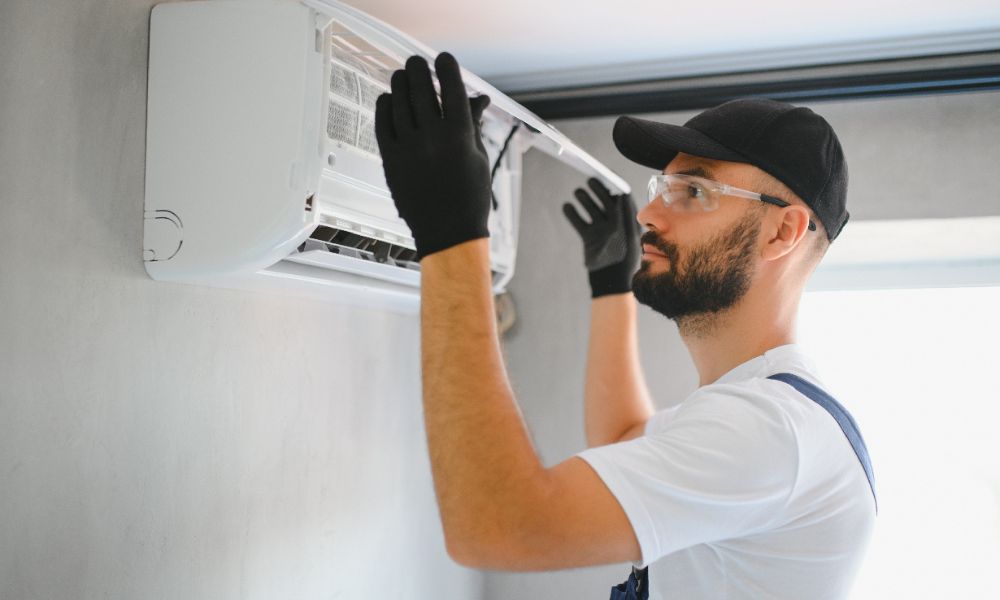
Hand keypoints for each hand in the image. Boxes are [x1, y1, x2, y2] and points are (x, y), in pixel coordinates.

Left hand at [374, 53, 491, 260]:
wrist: (448, 232)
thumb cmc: (469, 197)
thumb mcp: (479, 158)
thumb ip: (472, 124)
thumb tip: (478, 99)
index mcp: (460, 136)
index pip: (452, 88)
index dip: (446, 67)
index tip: (443, 59)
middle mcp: (433, 139)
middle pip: (421, 89)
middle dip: (419, 69)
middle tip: (417, 62)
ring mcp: (409, 149)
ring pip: (399, 103)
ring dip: (400, 83)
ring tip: (402, 75)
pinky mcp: (391, 160)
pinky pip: (383, 124)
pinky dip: (385, 106)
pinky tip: (388, 99)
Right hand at [563, 179, 639, 297]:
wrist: (610, 283)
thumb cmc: (623, 260)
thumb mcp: (627, 234)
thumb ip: (624, 214)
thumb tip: (621, 193)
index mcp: (628, 221)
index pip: (623, 198)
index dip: (616, 186)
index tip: (608, 176)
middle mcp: (615, 224)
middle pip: (606, 201)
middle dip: (598, 190)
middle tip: (590, 180)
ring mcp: (602, 231)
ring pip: (592, 210)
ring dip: (585, 200)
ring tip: (577, 192)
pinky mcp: (590, 239)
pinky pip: (580, 223)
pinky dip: (572, 214)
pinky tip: (566, 206)